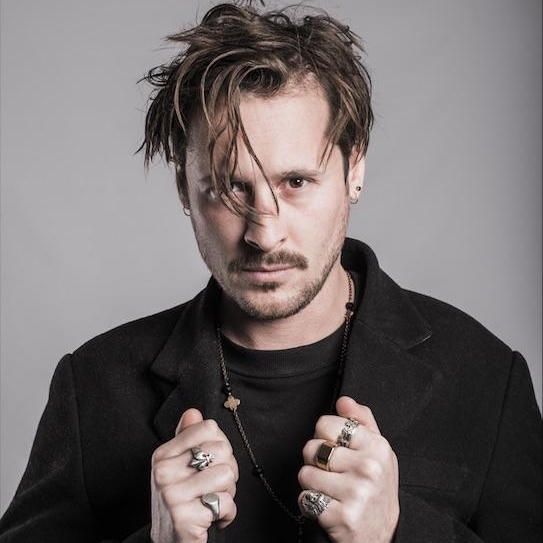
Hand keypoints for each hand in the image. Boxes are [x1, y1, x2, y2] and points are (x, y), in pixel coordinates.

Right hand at [150, 408, 237, 542]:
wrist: (168, 542)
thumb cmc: (180, 501)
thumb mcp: (178, 467)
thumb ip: (186, 439)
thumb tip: (193, 413)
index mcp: (163, 455)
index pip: (208, 428)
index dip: (221, 445)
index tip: (213, 462)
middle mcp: (163, 472)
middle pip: (222, 450)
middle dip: (228, 471)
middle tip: (215, 487)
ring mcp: (172, 495)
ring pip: (226, 475)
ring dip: (228, 493)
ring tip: (212, 501)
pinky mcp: (184, 518)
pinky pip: (224, 503)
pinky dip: (227, 513)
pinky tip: (212, 518)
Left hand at [298, 396, 398, 542]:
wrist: (384, 535)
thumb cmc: (376, 488)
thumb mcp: (377, 451)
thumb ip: (361, 420)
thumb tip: (344, 400)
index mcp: (376, 446)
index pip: (326, 424)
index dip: (324, 436)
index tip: (335, 449)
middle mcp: (368, 468)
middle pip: (312, 448)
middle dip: (315, 461)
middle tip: (332, 473)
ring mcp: (356, 493)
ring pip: (305, 474)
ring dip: (311, 484)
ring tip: (330, 491)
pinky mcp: (342, 517)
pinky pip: (305, 499)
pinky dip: (310, 504)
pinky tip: (328, 506)